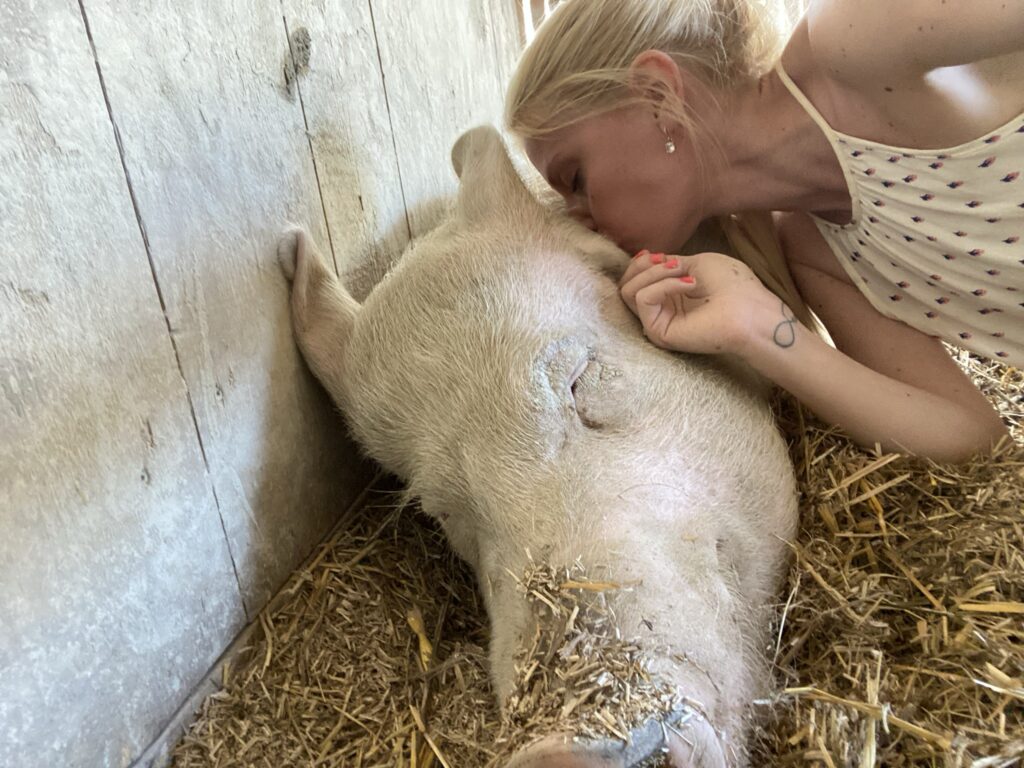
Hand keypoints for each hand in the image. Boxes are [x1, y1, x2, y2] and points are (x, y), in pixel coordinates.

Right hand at [618, 250, 786, 355]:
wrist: (751, 311)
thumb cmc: (733, 286)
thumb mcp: (695, 262)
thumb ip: (666, 263)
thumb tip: (644, 259)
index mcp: (668, 294)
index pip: (635, 277)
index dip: (641, 261)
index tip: (661, 255)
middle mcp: (660, 309)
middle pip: (626, 283)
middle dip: (643, 266)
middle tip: (671, 263)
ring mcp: (657, 321)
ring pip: (628, 291)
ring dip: (654, 273)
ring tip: (682, 273)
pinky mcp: (658, 331)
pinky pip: (643, 299)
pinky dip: (663, 285)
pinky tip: (689, 284)